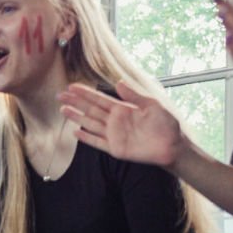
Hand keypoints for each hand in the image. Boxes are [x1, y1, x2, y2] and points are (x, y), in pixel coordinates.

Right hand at [60, 81, 189, 168]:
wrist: (172, 145)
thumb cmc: (165, 124)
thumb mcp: (151, 105)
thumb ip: (133, 96)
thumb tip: (118, 83)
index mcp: (123, 109)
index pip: (99, 99)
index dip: (85, 93)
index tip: (72, 86)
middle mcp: (115, 121)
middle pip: (90, 110)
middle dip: (75, 102)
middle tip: (60, 95)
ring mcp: (114, 135)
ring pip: (90, 124)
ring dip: (76, 117)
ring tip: (62, 110)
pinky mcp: (116, 149)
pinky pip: (97, 142)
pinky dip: (86, 138)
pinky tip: (75, 132)